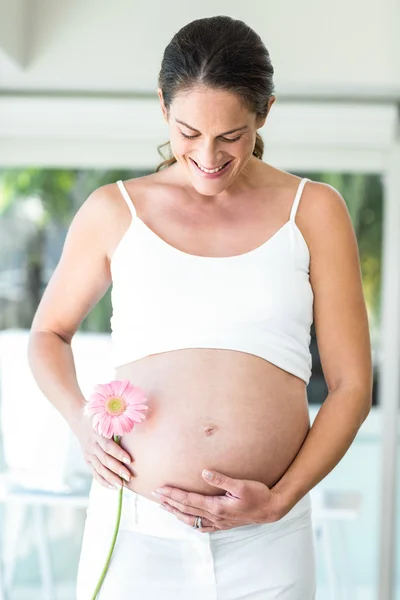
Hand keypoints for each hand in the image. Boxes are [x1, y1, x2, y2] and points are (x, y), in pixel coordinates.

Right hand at [71, 411, 132, 489]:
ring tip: (121, 486)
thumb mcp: (106, 415)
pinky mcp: (87, 460)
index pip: (108, 446)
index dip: (118, 453)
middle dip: (117, 469)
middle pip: (105, 460)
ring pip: (99, 468)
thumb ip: (118, 421)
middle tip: (129, 477)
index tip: (129, 460)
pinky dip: (103, 481)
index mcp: (97, 433)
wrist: (78, 419)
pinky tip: (112, 487)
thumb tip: (135, 423)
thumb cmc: (99, 416)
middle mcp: (92, 445)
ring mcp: (88, 453)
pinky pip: (94, 472)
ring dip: (111, 478)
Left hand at [152, 469, 284, 532]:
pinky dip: (190, 522)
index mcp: (216, 507)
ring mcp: (218, 522)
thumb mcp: (241, 484)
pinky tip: (186, 519)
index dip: (173, 494)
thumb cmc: (258, 495)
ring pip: (191, 519)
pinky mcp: (223, 524)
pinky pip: (201, 526)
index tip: (160, 489)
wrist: (271, 510)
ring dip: (176, 512)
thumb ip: (222, 479)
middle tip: (155, 495)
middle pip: (186, 509)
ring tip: (164, 506)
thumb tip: (204, 472)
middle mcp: (214, 517)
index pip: (189, 500)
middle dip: (169, 502)